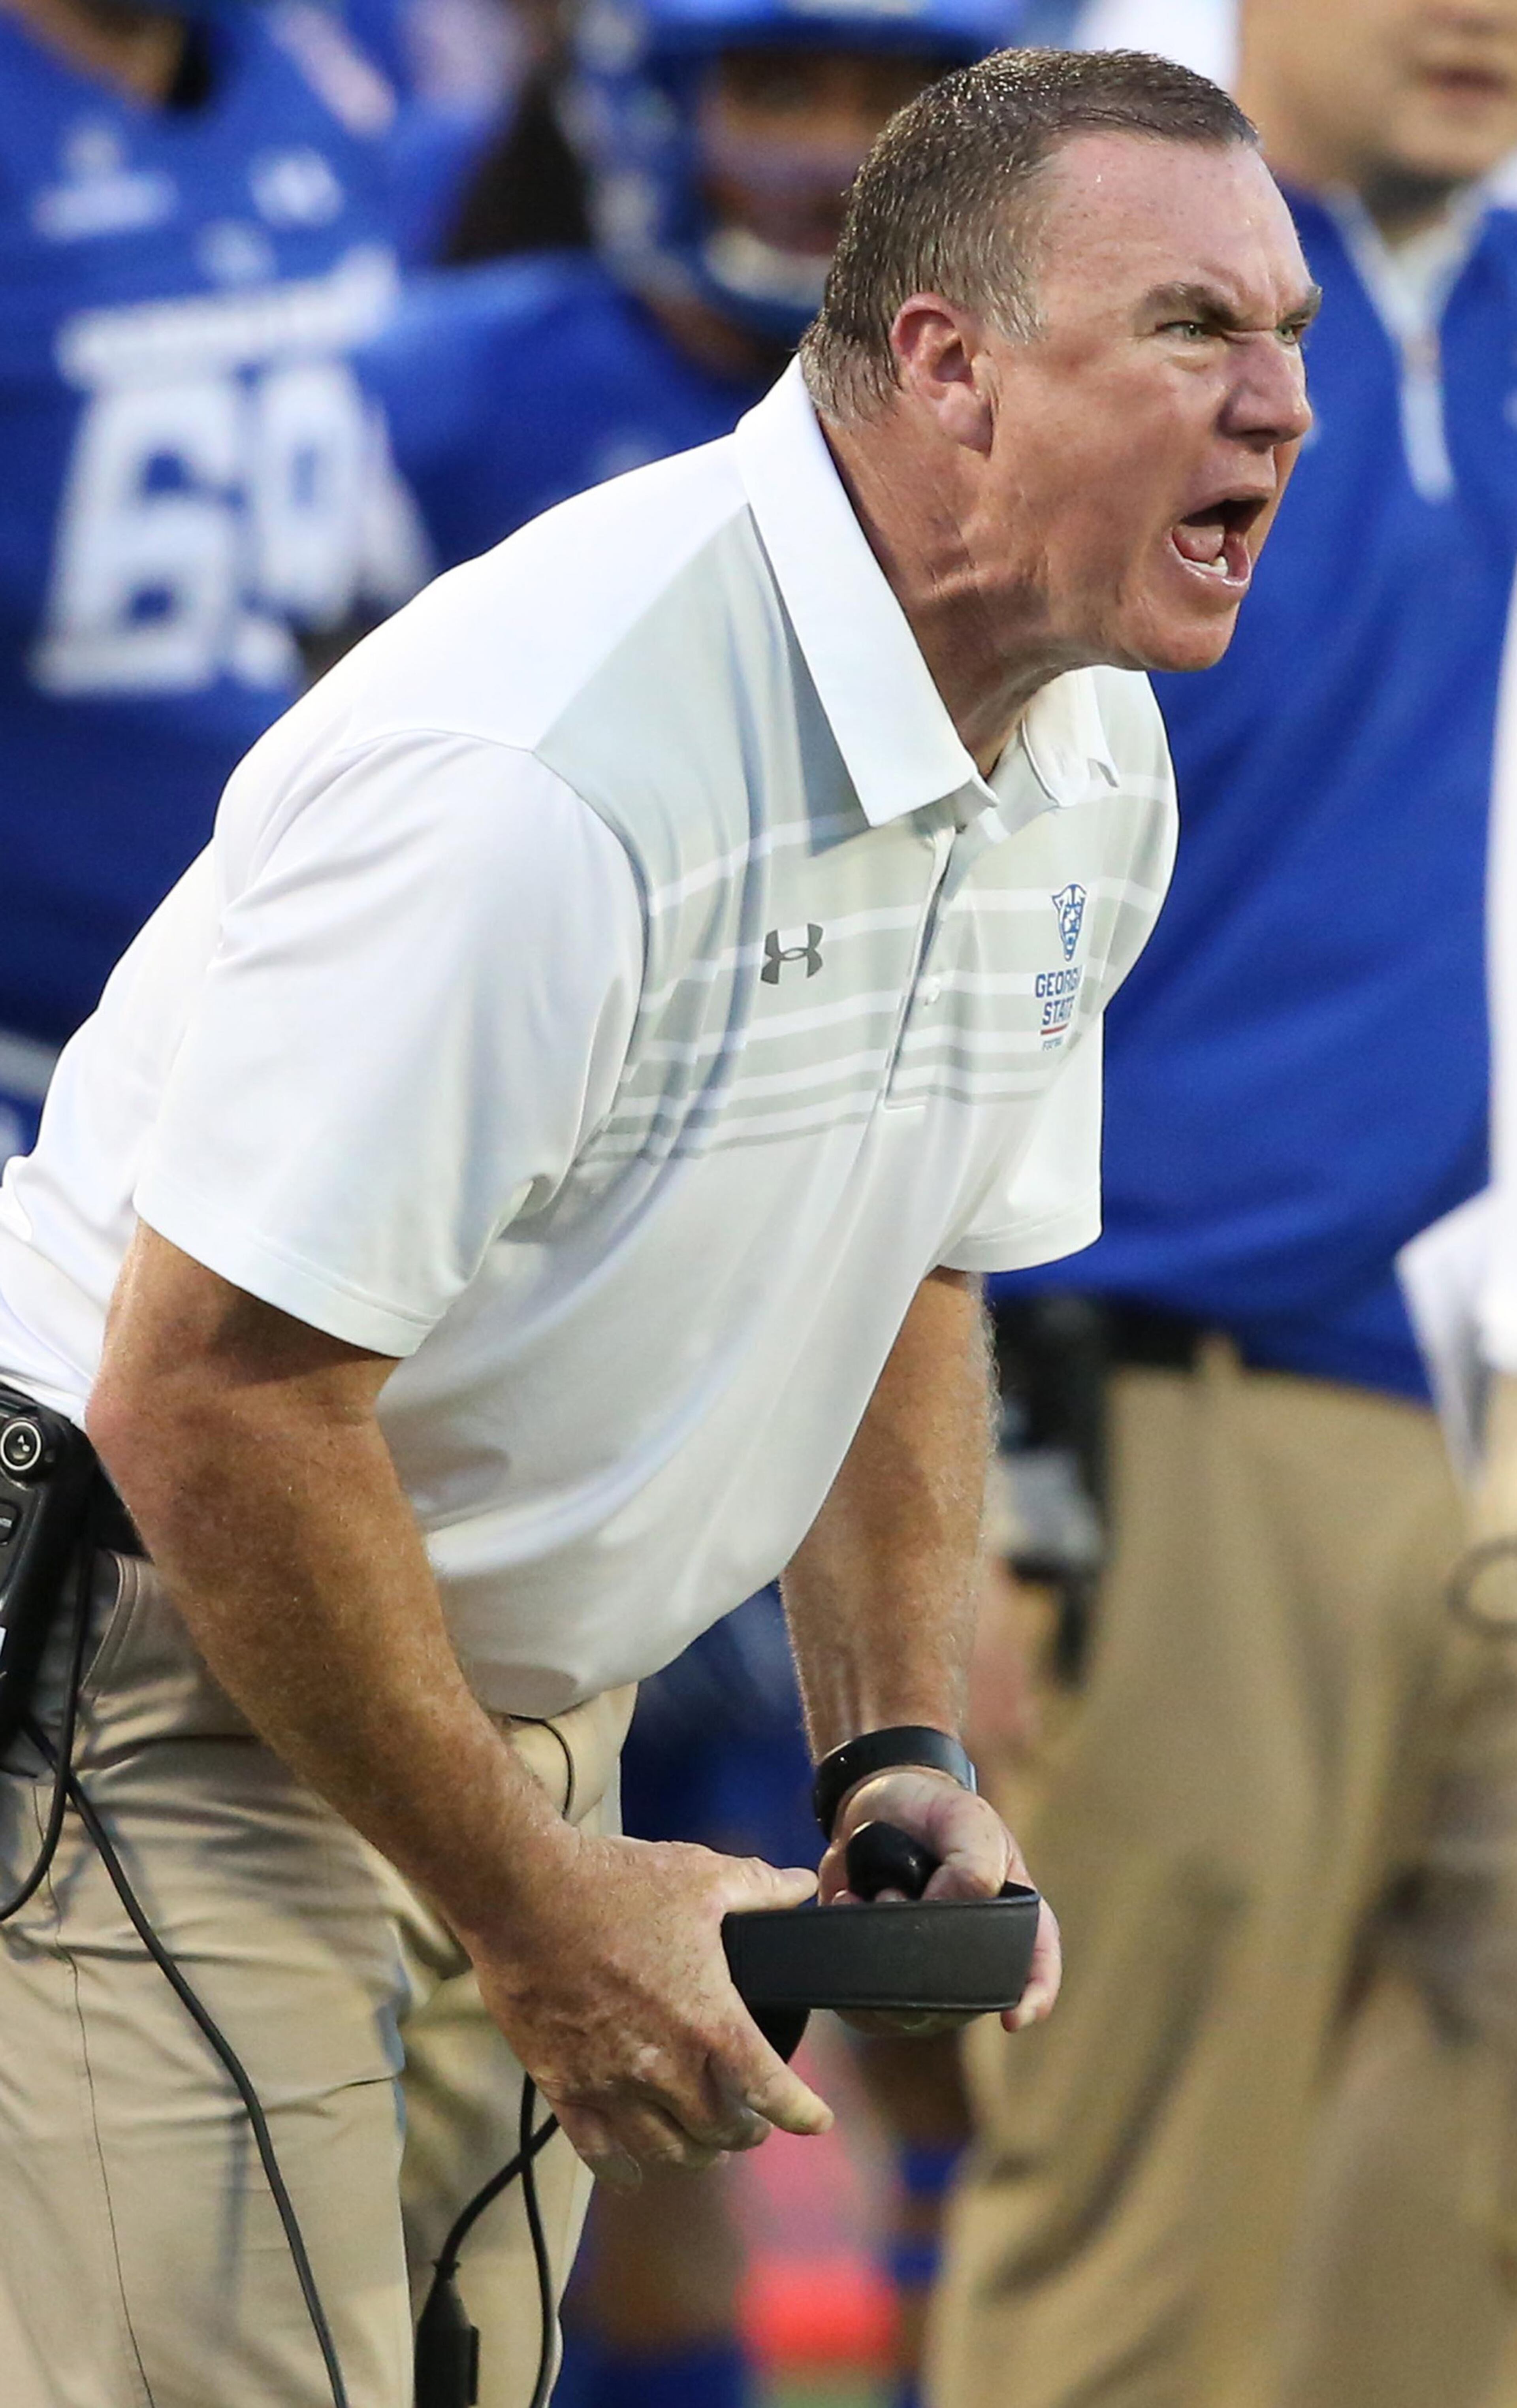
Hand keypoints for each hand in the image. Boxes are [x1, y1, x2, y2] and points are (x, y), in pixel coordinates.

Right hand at [464, 1830, 833, 2186]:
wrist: (524, 1894)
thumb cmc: (616, 1884)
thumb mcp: (701, 1875)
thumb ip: (758, 1888)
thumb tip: (801, 1886)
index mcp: (709, 2021)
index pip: (771, 2088)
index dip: (802, 2112)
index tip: (817, 2121)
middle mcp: (665, 2066)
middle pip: (719, 2129)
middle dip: (744, 2131)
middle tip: (751, 2122)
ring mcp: (612, 2083)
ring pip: (666, 2150)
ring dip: (694, 2153)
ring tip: (704, 2146)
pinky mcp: (564, 2086)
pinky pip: (599, 2151)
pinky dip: (623, 2168)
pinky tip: (634, 2171)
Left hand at [819, 1765, 1060, 2033]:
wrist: (869, 1803)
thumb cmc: (930, 1808)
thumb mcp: (963, 1819)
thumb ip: (971, 1867)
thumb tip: (944, 1917)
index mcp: (1009, 1911)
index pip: (1037, 1961)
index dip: (1035, 1994)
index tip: (1014, 2019)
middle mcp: (972, 1949)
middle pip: (964, 1996)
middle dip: (927, 1960)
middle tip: (895, 1893)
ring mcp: (925, 1966)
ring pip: (911, 2004)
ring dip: (884, 1952)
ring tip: (875, 1888)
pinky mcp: (882, 1971)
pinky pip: (866, 2001)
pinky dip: (852, 1959)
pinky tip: (847, 1903)